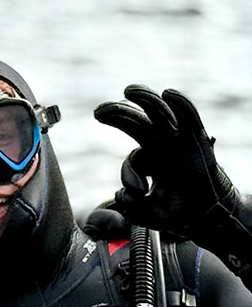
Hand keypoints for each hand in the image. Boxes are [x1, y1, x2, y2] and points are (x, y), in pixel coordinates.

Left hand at [94, 85, 240, 237]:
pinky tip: (169, 94)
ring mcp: (178, 140)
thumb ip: (132, 207)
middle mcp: (160, 144)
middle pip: (137, 121)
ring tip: (129, 91)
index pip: (130, 144)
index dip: (117, 132)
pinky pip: (190, 117)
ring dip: (145, 100)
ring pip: (160, 113)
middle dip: (118, 112)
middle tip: (100, 110)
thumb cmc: (177, 212)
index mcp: (147, 158)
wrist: (206, 215)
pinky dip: (181, 104)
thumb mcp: (148, 215)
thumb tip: (122, 194)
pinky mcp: (197, 139)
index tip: (113, 146)